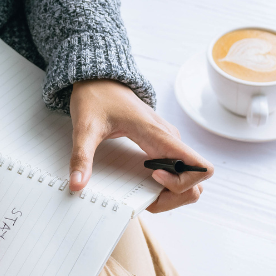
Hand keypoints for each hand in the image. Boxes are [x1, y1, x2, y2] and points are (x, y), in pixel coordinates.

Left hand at [69, 80, 212, 212]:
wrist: (99, 79)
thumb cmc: (97, 98)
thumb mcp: (85, 128)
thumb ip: (82, 157)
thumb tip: (77, 185)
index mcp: (159, 135)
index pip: (199, 166)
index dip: (181, 183)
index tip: (152, 177)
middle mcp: (170, 140)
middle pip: (197, 182)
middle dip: (176, 197)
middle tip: (147, 197)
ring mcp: (168, 143)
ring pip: (189, 179)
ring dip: (172, 194)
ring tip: (145, 193)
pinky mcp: (161, 145)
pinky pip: (177, 171)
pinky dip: (166, 186)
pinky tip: (142, 183)